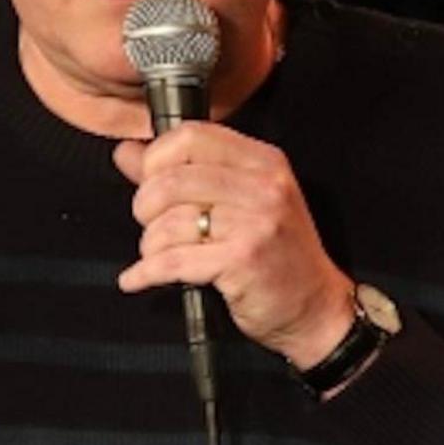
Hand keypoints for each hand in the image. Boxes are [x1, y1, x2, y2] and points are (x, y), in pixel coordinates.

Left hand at [114, 124, 357, 367]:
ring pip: (169, 222)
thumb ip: (184, 173)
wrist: (316, 308)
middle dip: (145, 207)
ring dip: (150, 245)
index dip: (156, 158)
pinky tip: (137, 279)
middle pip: (172, 179)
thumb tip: (126, 152)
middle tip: (152, 227)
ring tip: (157, 257)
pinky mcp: (243, 260)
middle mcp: (263, 186)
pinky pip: (173, 261)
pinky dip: (146, 273)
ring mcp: (256, 222)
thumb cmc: (277, 256)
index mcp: (264, 162)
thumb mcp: (241, 203)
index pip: (192, 136)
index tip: (149, 183)